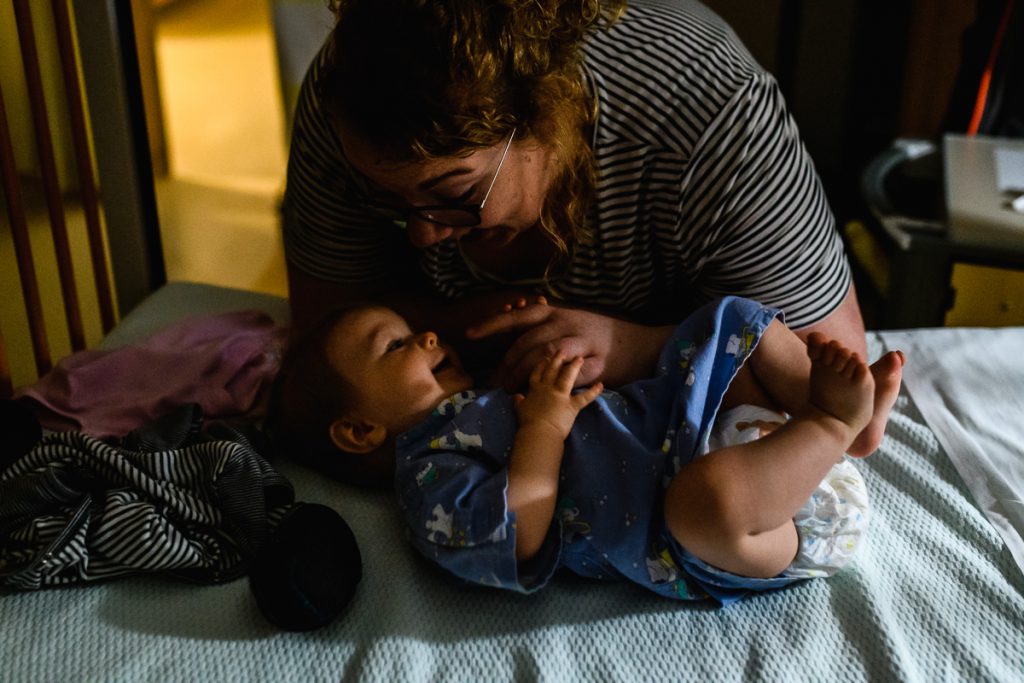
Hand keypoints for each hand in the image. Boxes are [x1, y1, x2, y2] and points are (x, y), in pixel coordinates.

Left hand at [466, 299, 673, 390]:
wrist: (639, 344)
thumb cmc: (598, 335)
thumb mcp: (570, 322)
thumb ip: (543, 326)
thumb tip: (510, 327)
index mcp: (557, 313)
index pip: (519, 316)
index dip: (493, 324)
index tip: (471, 334)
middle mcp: (568, 322)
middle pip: (529, 341)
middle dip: (507, 364)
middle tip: (493, 382)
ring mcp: (584, 341)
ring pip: (547, 355)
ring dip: (525, 374)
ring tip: (510, 390)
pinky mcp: (597, 362)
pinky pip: (571, 373)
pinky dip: (554, 383)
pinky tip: (542, 393)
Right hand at [514, 353, 603, 438]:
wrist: (538, 432)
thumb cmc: (528, 423)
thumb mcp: (520, 410)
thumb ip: (519, 401)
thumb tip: (516, 395)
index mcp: (535, 390)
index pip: (537, 374)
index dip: (541, 366)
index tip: (545, 358)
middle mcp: (547, 389)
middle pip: (552, 370)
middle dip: (557, 359)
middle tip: (562, 351)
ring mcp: (560, 396)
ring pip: (567, 377)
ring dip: (574, 367)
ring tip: (579, 359)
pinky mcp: (571, 405)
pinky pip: (584, 397)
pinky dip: (593, 392)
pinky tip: (600, 385)